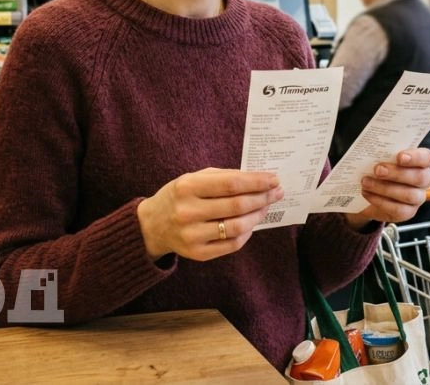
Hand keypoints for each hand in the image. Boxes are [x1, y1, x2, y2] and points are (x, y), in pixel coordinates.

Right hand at [137, 168, 283, 261]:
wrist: (152, 225)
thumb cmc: (179, 196)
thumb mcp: (193, 178)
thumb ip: (224, 177)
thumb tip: (259, 179)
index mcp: (187, 187)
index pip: (231, 184)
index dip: (257, 182)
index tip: (274, 179)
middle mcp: (188, 212)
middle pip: (237, 206)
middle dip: (262, 197)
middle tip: (277, 192)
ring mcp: (192, 235)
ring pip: (238, 227)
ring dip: (258, 215)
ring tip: (265, 206)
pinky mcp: (198, 253)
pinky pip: (232, 244)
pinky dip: (247, 233)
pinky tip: (251, 223)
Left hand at [344, 148, 429, 230]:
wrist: (370, 192)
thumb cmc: (379, 170)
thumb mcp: (380, 158)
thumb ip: (382, 154)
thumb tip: (371, 150)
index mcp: (421, 162)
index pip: (426, 158)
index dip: (415, 157)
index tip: (400, 157)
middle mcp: (423, 180)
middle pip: (419, 177)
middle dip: (397, 173)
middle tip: (378, 170)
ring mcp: (417, 197)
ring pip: (408, 195)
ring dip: (385, 188)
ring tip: (366, 182)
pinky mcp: (408, 212)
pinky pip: (398, 209)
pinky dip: (380, 201)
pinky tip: (367, 193)